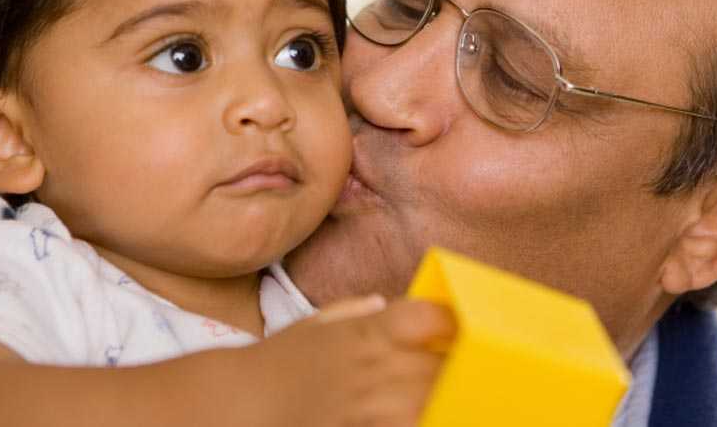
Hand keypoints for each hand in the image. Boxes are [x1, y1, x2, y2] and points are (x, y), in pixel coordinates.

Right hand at [248, 296, 455, 426]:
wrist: (241, 403)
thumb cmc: (276, 363)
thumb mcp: (313, 326)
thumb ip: (350, 313)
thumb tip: (380, 303)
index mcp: (361, 333)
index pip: (422, 317)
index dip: (448, 321)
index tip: (457, 326)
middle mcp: (368, 366)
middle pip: (435, 366)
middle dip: (458, 368)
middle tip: (475, 367)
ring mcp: (365, 405)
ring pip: (426, 404)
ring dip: (445, 402)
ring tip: (459, 398)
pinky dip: (416, 422)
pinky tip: (427, 417)